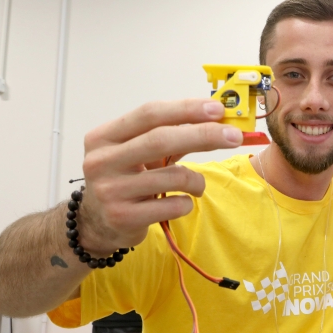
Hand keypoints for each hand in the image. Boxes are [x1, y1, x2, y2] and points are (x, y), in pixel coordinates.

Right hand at [78, 99, 242, 253]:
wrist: (97, 223)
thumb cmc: (127, 179)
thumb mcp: (138, 153)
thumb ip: (170, 135)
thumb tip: (218, 120)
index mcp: (104, 137)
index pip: (149, 114)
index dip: (186, 109)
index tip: (218, 109)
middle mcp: (101, 161)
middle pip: (160, 140)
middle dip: (203, 135)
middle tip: (234, 136)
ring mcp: (110, 190)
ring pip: (173, 176)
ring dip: (197, 180)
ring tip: (197, 186)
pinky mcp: (123, 217)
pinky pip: (173, 205)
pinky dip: (187, 202)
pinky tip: (181, 203)